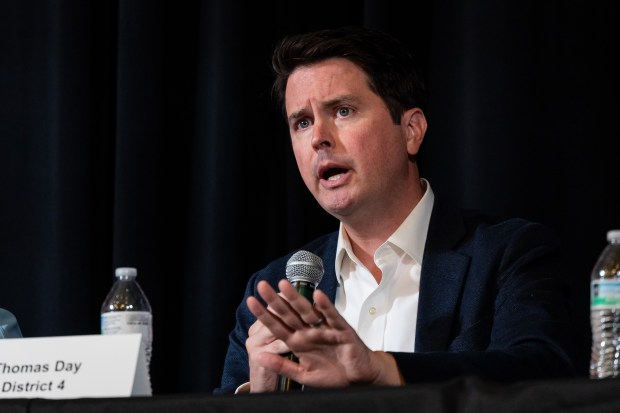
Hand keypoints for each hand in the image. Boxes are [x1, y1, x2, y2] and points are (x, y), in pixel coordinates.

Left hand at [246, 279, 403, 388]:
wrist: (358, 380)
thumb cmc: (333, 375)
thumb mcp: (303, 374)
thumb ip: (282, 366)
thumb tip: (258, 356)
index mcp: (299, 342)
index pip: (277, 325)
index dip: (264, 314)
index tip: (250, 302)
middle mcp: (310, 332)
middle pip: (289, 313)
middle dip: (275, 300)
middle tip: (261, 285)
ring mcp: (325, 329)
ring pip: (308, 311)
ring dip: (296, 298)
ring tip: (283, 285)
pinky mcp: (342, 331)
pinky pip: (333, 317)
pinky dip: (325, 307)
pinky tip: (317, 296)